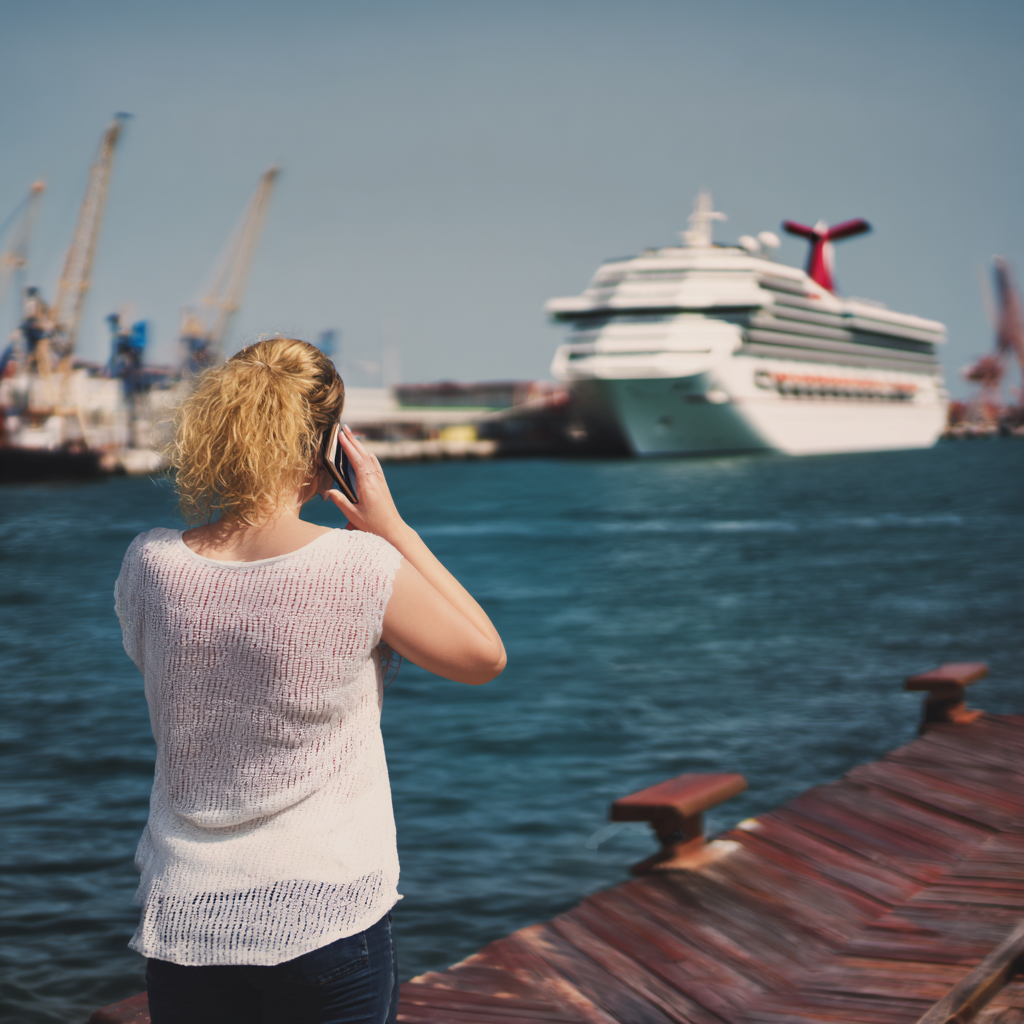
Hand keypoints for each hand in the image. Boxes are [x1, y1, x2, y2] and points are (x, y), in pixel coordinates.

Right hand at [324, 426, 407, 543]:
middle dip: (354, 440)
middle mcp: (375, 479)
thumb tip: (328, 491)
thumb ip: (340, 501)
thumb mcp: (353, 515)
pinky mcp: (383, 485)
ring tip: (352, 436)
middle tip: (345, 428)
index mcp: (367, 484)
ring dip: (361, 446)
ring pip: (370, 458)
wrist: (393, 530)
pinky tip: (367, 453)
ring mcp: (380, 481)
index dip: (349, 447)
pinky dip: (369, 456)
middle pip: (364, 455)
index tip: (341, 436)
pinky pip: (375, 465)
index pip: (357, 460)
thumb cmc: (373, 525)